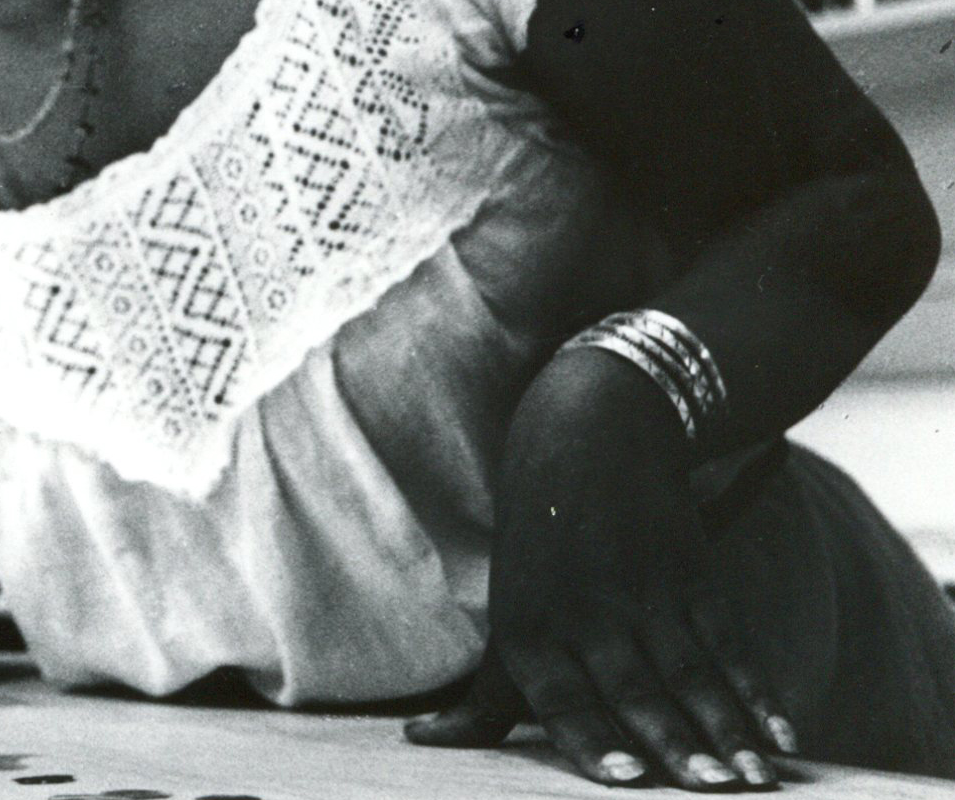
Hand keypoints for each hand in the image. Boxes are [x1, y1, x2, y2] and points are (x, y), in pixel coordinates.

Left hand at [405, 349, 797, 787]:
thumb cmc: (535, 545)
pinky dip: (758, 692)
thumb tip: (418, 741)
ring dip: (725, 729)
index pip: (558, 697)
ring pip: (689, 673)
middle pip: (634, 690)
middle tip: (709, 788)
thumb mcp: (505, 610)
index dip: (592, 739)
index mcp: (527, 628)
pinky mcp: (691, 575)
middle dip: (673, 742)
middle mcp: (583, 612)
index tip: (627, 780)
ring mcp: (642, 592)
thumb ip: (484, 690)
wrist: (587, 434)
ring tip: (752, 779)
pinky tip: (780, 735)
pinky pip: (729, 645)